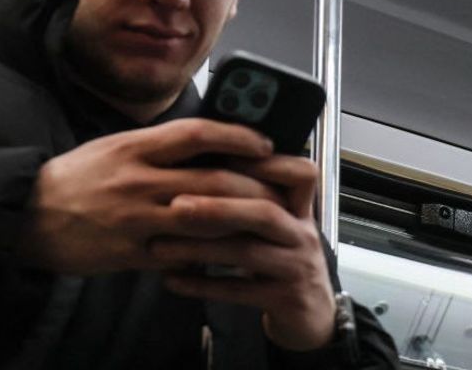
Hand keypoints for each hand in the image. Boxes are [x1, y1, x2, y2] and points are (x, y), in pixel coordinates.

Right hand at [14, 118, 281, 274]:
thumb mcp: (118, 146)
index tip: (264, 142)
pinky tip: (233, 251)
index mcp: (135, 147)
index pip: (197, 133)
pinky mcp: (131, 254)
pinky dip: (211, 254)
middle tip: (279, 188)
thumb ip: (163, 146)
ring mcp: (135, 220)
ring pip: (205, 220)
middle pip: (212, 180)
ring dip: (242, 220)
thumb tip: (215, 140)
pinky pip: (183, 256)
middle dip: (255, 185)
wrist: (27, 217)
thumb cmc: (80, 177)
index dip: (237, 136)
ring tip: (267, 219)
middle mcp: (137, 180)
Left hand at [149, 156, 337, 351]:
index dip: (266, 164)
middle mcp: (302, 234)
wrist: (311, 314)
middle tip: (175, 205)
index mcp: (301, 210)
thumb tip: (205, 163)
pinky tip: (172, 280)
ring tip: (160, 246)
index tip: (221, 158)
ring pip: (247, 252)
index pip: (300, 174)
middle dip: (219, 206)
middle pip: (265, 212)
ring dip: (200, 248)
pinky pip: (239, 292)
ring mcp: (296, 268)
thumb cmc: (284, 260)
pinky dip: (203, 285)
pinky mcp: (284, 300)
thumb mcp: (279, 226)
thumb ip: (253, 200)